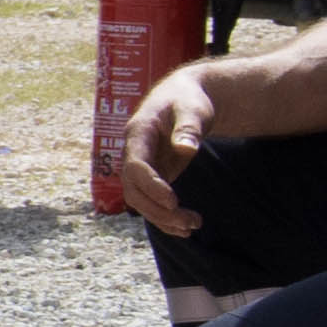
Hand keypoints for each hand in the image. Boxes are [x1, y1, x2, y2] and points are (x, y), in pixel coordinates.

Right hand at [116, 58, 220, 236]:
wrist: (186, 97)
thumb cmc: (189, 100)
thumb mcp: (192, 109)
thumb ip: (188, 127)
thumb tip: (184, 148)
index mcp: (138, 133)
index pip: (134, 167)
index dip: (151, 186)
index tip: (174, 202)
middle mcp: (134, 153)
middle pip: (133, 190)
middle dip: (157, 210)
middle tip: (188, 222)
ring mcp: (141, 166)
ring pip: (140, 201)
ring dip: (162, 218)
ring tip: (192, 226)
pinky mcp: (151, 176)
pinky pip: (151, 202)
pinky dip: (164, 218)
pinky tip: (184, 228)